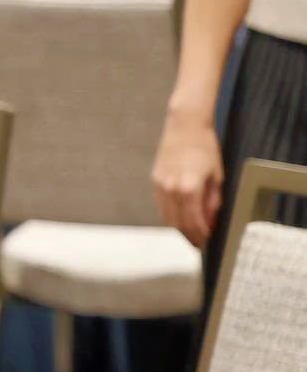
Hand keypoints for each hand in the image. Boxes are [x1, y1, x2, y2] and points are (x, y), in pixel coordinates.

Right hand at [153, 113, 222, 247]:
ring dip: (178, 227)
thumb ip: (212, 202)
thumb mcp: (216, 177)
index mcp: (190, 188)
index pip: (194, 222)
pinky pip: (161, 204)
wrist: (184, 127)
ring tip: (189, 233)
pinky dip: (170, 214)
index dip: (200, 235)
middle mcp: (171, 189)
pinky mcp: (155, 180)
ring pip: (167, 216)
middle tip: (198, 244)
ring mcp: (160, 184)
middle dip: (189, 236)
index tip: (206, 243)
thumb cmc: (205, 149)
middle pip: (178, 223)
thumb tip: (210, 221)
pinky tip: (180, 216)